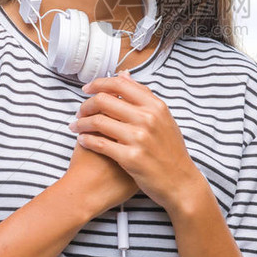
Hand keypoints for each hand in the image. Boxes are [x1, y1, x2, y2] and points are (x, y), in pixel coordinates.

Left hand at [70, 70, 206, 215]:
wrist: (180, 182)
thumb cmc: (170, 150)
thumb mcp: (162, 118)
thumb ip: (142, 96)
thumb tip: (124, 75)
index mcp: (155, 105)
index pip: (120, 84)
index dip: (98, 84)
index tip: (87, 89)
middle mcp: (148, 118)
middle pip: (104, 100)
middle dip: (86, 105)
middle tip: (80, 112)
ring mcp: (139, 138)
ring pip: (98, 122)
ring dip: (82, 123)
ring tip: (76, 127)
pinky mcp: (131, 158)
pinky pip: (100, 144)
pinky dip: (86, 140)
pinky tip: (83, 140)